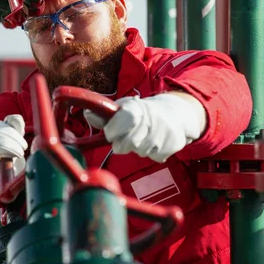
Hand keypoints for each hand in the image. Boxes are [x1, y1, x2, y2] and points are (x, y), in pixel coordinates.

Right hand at [0, 114, 27, 198]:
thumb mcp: (6, 137)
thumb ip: (14, 127)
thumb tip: (15, 119)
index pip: (0, 128)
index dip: (15, 137)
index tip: (23, 146)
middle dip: (11, 149)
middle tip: (20, 155)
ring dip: (1, 168)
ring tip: (10, 171)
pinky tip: (1, 181)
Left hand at [84, 94, 203, 162]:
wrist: (175, 113)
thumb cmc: (143, 111)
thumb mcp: (124, 107)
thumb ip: (105, 116)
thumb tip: (88, 115)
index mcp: (134, 110)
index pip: (113, 131)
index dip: (111, 133)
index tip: (112, 131)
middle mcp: (148, 122)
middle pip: (124, 146)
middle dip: (123, 143)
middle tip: (129, 134)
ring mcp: (161, 135)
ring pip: (139, 151)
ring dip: (139, 146)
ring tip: (145, 135)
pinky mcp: (171, 146)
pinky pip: (153, 156)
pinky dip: (153, 151)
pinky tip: (156, 140)